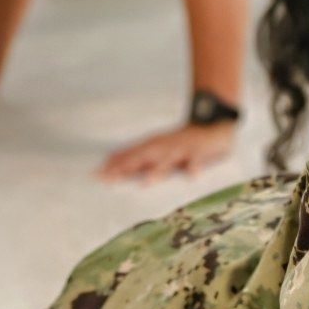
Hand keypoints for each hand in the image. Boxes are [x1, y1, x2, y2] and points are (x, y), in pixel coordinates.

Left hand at [96, 122, 235, 183]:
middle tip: (112, 178)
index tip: (97, 176)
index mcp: (153, 146)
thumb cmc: (180, 142)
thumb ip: (137, 156)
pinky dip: (194, 166)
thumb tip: (110, 162)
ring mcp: (182, 148)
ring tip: (147, 182)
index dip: (114, 165)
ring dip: (158, 170)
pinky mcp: (200, 151)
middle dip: (127, 167)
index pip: (129, 155)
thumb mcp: (157, 146)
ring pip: (168, 160)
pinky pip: (198, 159)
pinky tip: (191, 176)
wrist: (211, 125)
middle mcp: (164, 146)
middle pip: (143, 157)